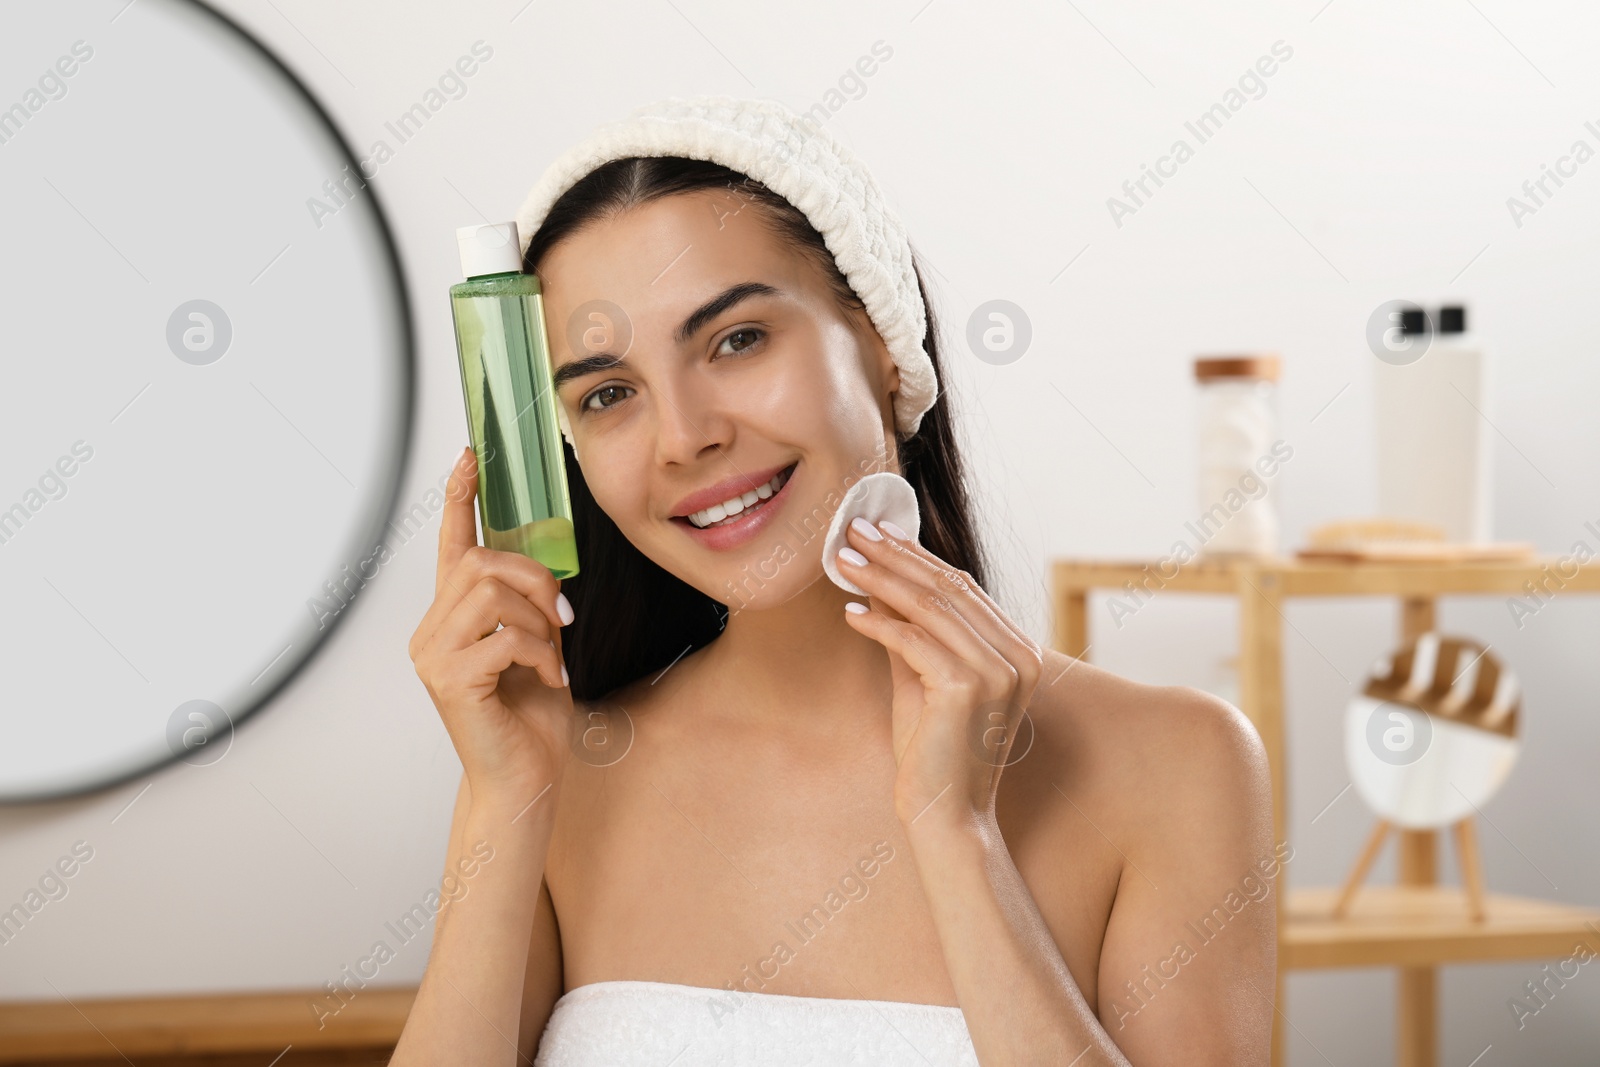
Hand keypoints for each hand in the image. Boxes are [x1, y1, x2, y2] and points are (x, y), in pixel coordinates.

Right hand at [408, 446, 574, 808]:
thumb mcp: (539, 646)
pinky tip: (548, 677)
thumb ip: (531, 607)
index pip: (452, 544)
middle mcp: (432, 630)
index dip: (460, 498)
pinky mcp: (448, 680)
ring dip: (538, 620)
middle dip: (535, 580)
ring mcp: (434, 654)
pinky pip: (504, 637)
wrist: (525, 779)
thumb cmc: (531, 717)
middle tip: (563, 618)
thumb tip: (547, 577)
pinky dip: (540, 653)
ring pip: (491, 593)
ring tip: (551, 656)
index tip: (469, 456)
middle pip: (482, 561)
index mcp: (454, 617)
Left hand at [838, 517, 1042, 829]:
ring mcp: (998, 671)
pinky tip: (851, 612)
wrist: (947, 817)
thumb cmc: (935, 753)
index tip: (879, 533)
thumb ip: (910, 632)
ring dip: (882, 580)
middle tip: (853, 532)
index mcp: (1018, 650)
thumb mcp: (921, 679)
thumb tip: (879, 582)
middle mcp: (1018, 656)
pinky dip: (879, 623)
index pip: (962, 587)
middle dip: (896, 556)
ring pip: (930, 607)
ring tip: (844, 562)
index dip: (917, 556)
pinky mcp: (968, 688)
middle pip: (948, 588)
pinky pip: (914, 641)